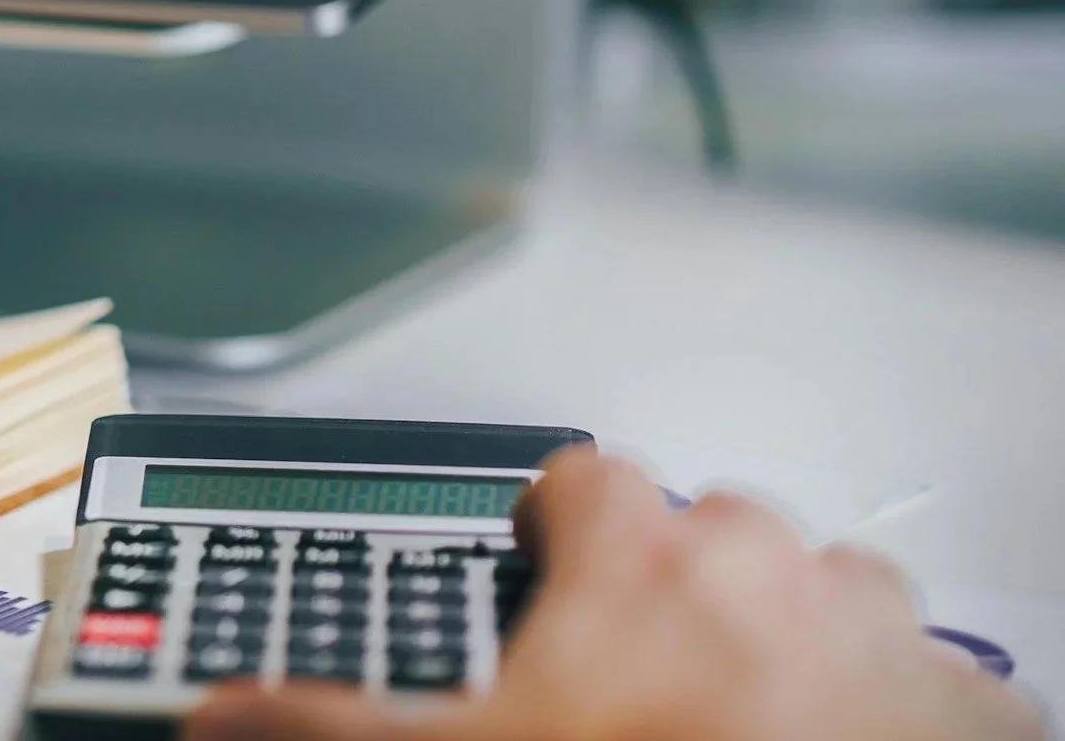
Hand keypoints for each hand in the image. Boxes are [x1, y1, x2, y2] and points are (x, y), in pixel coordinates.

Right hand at [186, 447, 1043, 740]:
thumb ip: (333, 723)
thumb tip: (225, 713)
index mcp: (639, 561)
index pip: (579, 474)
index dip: (554, 524)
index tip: (543, 568)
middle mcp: (767, 566)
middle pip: (709, 531)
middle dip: (678, 591)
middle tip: (641, 690)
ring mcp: (875, 627)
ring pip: (828, 591)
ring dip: (793, 641)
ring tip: (747, 724)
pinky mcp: (966, 703)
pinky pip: (927, 673)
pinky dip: (891, 707)